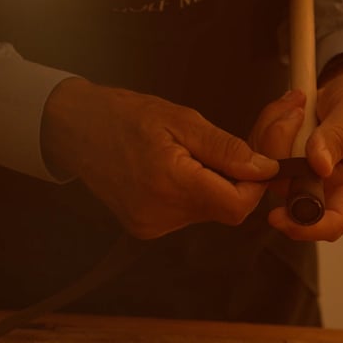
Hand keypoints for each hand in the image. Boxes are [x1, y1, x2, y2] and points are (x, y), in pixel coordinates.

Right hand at [41, 78, 278, 238]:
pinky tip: (181, 168)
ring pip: (209, 211)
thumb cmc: (124, 116)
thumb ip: (225, 148)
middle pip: (226, 208)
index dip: (257, 183)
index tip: (260, 156)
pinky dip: (196, 191)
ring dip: (217, 183)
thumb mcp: (180, 119)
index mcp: (170, 184)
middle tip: (234, 143)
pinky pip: (188, 213)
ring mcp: (151, 225)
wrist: (76, 130)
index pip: (238, 205)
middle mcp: (161, 214)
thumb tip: (266, 168)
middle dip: (241, 177)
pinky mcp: (146, 227)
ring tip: (196, 152)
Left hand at [254, 57, 342, 240]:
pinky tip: (287, 108)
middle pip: (288, 194)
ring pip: (269, 170)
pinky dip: (268, 126)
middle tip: (294, 117)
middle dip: (281, 157)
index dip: (305, 227)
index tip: (279, 216)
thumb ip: (338, 136)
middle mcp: (327, 186)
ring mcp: (301, 174)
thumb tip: (319, 165)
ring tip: (297, 105)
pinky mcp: (283, 159)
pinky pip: (260, 151)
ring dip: (274, 133)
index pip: (333, 223)